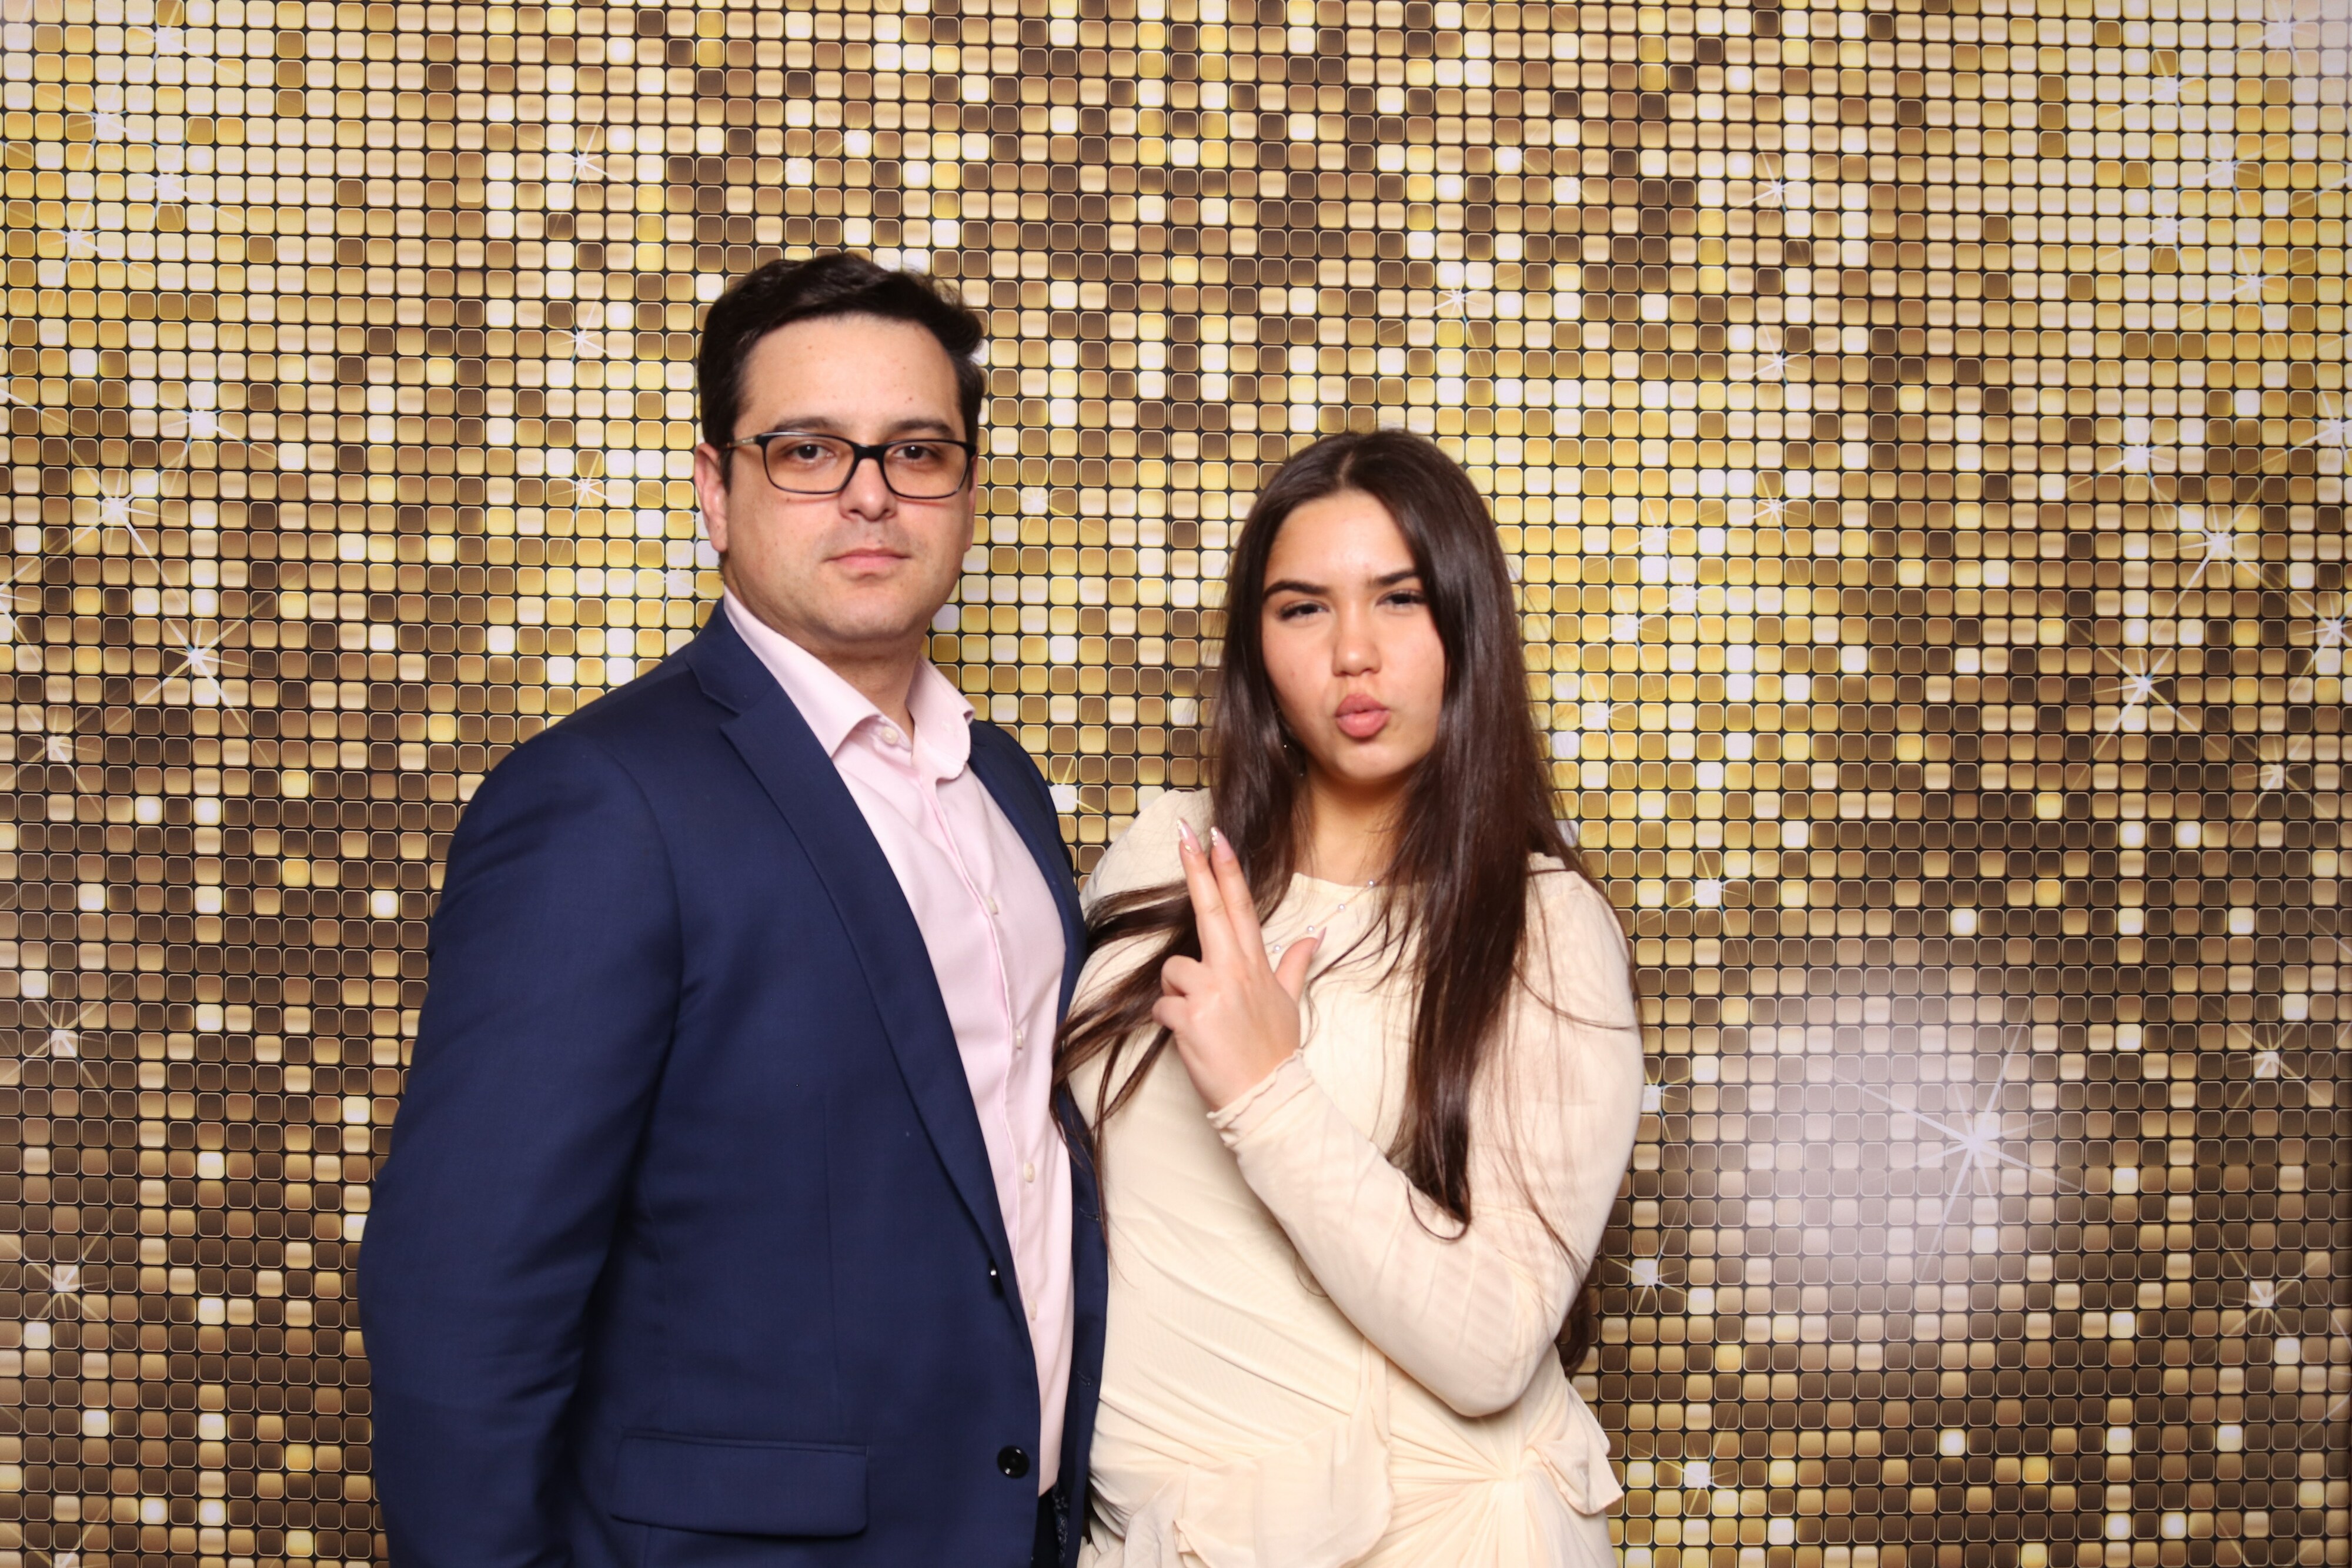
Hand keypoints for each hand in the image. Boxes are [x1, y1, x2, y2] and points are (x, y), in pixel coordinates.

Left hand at [1153, 820, 1319, 1111]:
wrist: (1267, 1097)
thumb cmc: (1274, 1051)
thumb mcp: (1289, 1003)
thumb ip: (1295, 963)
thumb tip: (1314, 933)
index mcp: (1255, 964)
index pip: (1241, 906)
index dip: (1227, 869)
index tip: (1216, 837)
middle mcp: (1234, 970)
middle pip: (1209, 909)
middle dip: (1195, 868)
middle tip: (1184, 834)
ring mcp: (1212, 991)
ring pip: (1173, 969)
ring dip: (1177, 993)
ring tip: (1202, 1020)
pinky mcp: (1190, 1016)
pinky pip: (1163, 1005)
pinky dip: (1169, 1021)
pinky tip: (1191, 1038)